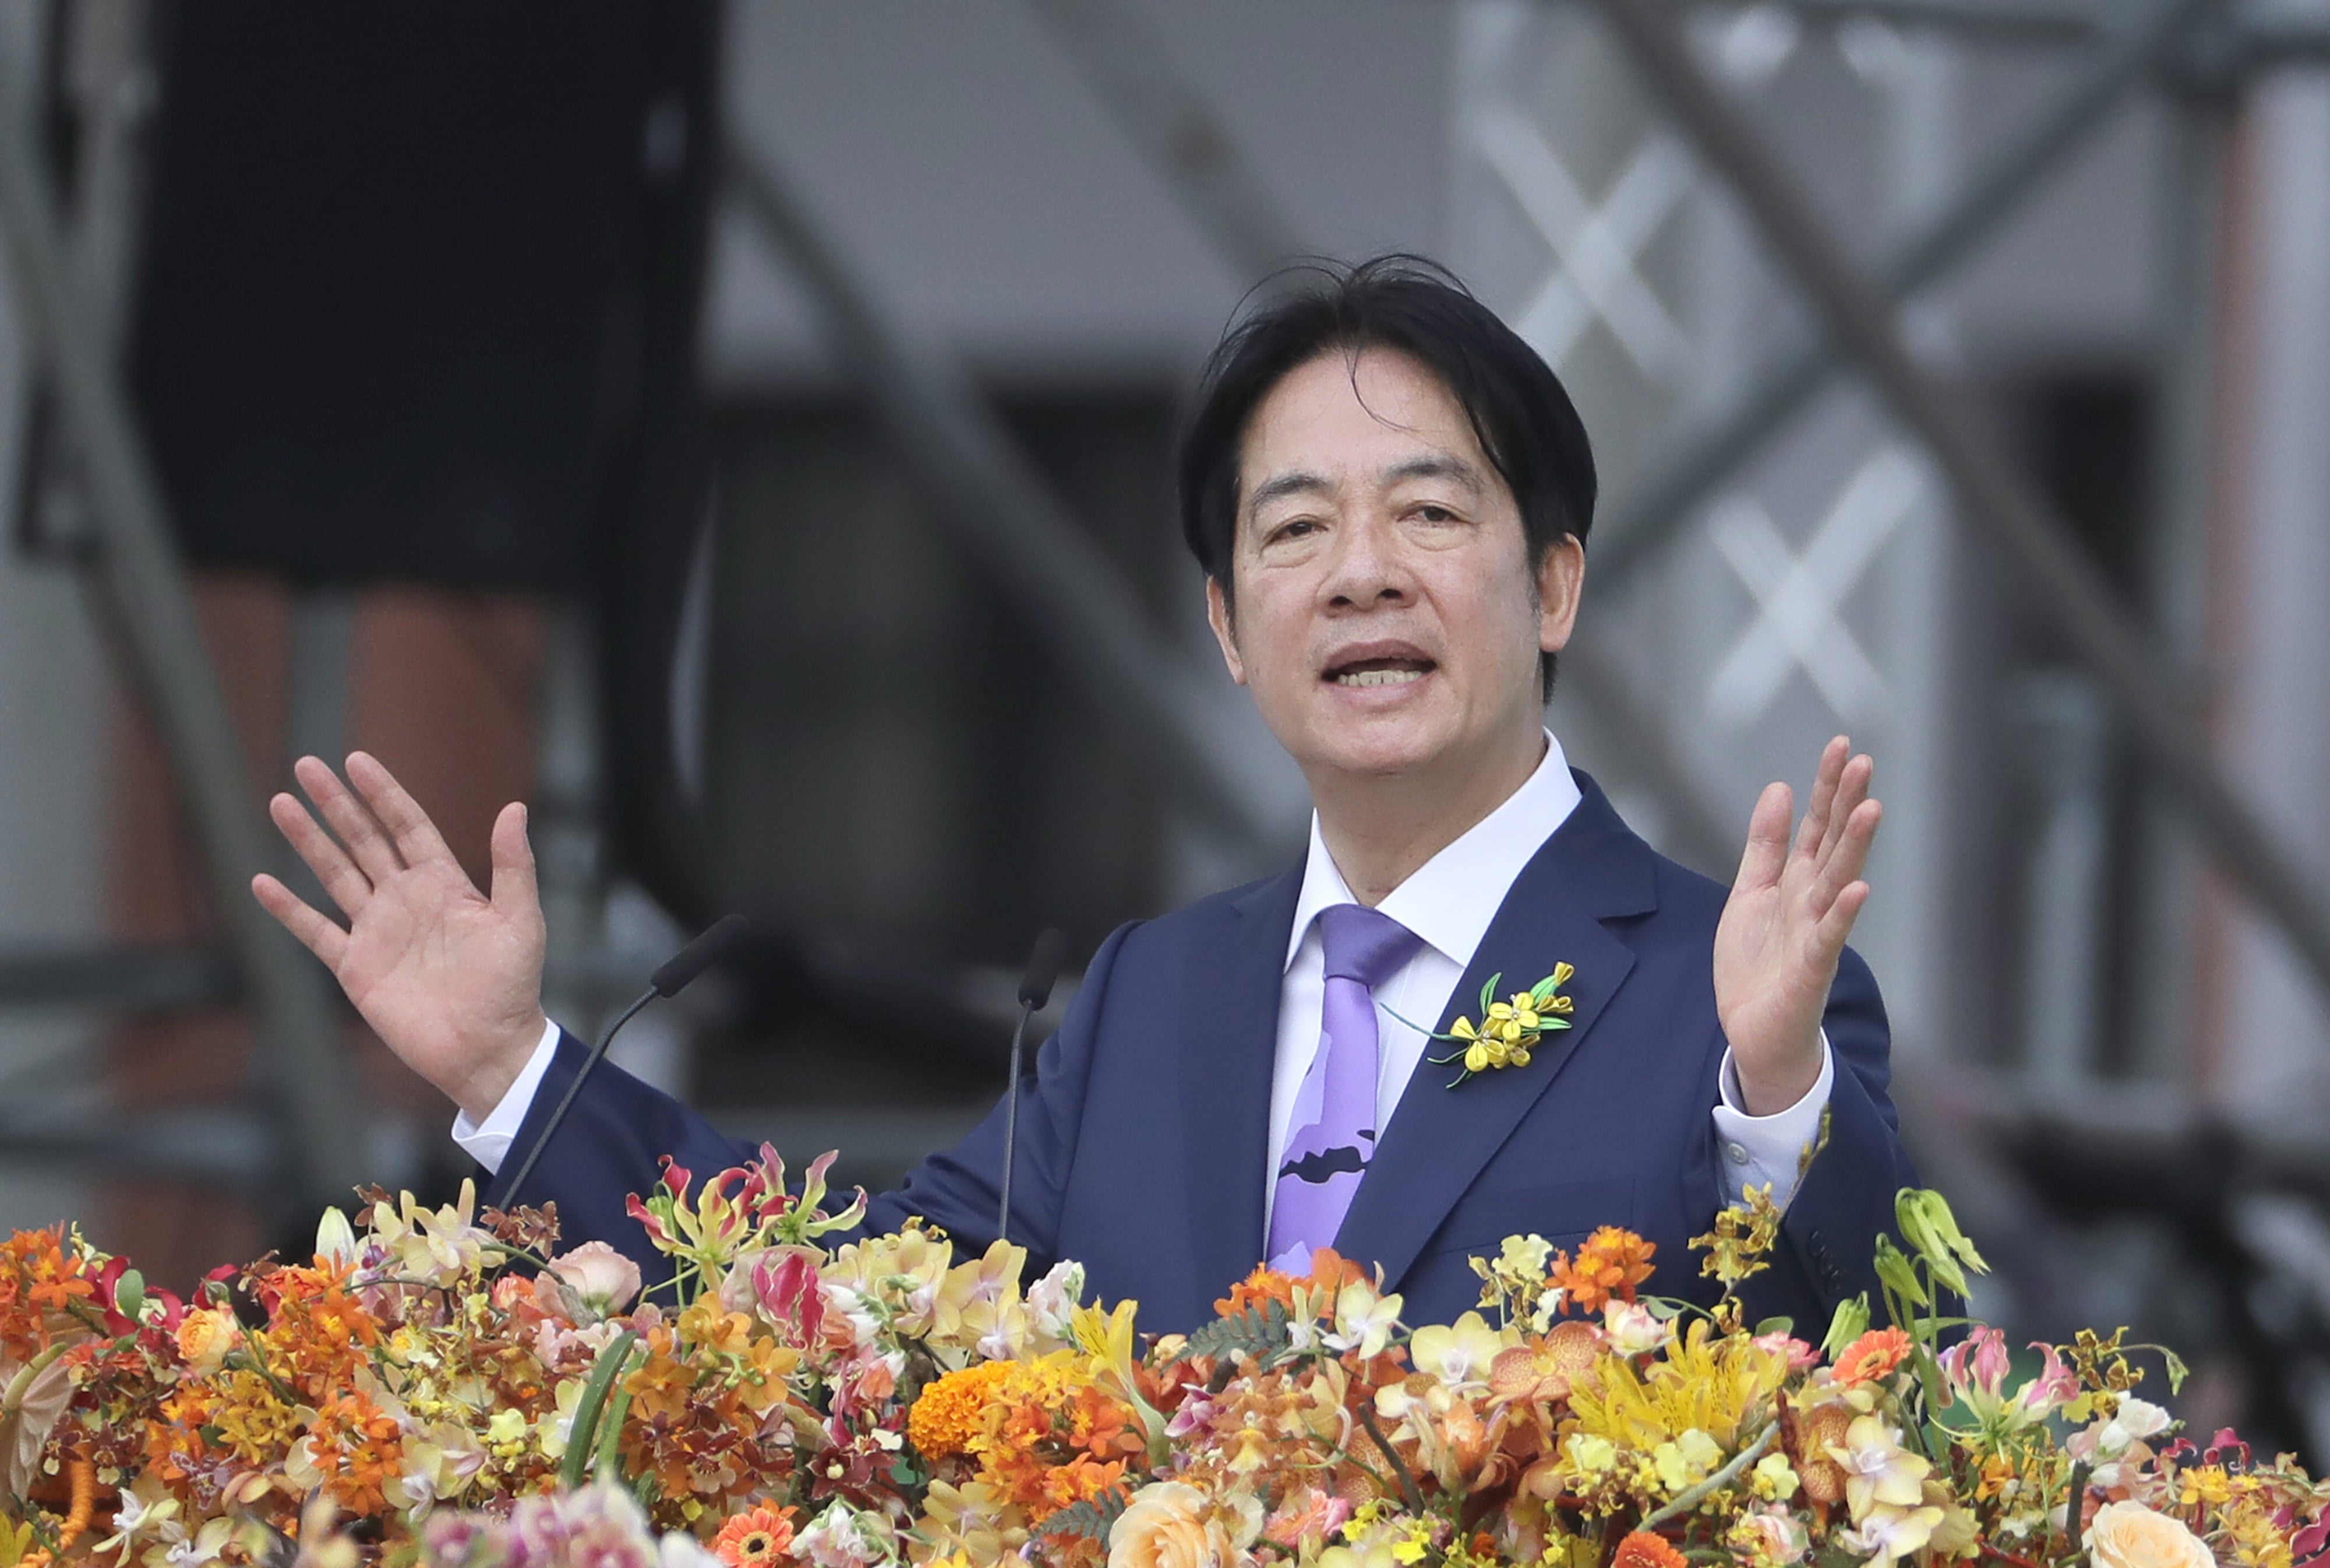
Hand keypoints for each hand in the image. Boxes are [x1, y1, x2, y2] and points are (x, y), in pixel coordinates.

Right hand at [251, 753, 549, 1121]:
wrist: (486, 1048)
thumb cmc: (513, 987)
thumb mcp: (521, 921)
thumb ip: (514, 866)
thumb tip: (515, 808)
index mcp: (446, 884)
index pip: (408, 826)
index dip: (383, 794)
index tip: (356, 761)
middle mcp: (407, 900)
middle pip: (364, 840)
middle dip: (336, 804)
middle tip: (307, 765)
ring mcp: (379, 932)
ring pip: (335, 875)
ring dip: (308, 841)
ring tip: (281, 803)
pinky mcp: (357, 967)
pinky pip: (315, 931)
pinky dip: (288, 909)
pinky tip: (262, 881)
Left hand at [1713, 736, 1880, 1115]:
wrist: (1754, 1034)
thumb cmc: (1757, 967)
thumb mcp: (1749, 894)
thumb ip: (1765, 846)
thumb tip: (1778, 789)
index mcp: (1797, 883)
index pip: (1817, 826)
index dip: (1827, 787)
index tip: (1841, 745)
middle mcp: (1813, 902)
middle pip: (1833, 845)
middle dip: (1846, 803)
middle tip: (1864, 760)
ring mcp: (1816, 934)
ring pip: (1837, 882)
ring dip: (1854, 847)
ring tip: (1870, 808)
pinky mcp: (1811, 969)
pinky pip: (1829, 938)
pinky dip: (1843, 914)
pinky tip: (1858, 888)